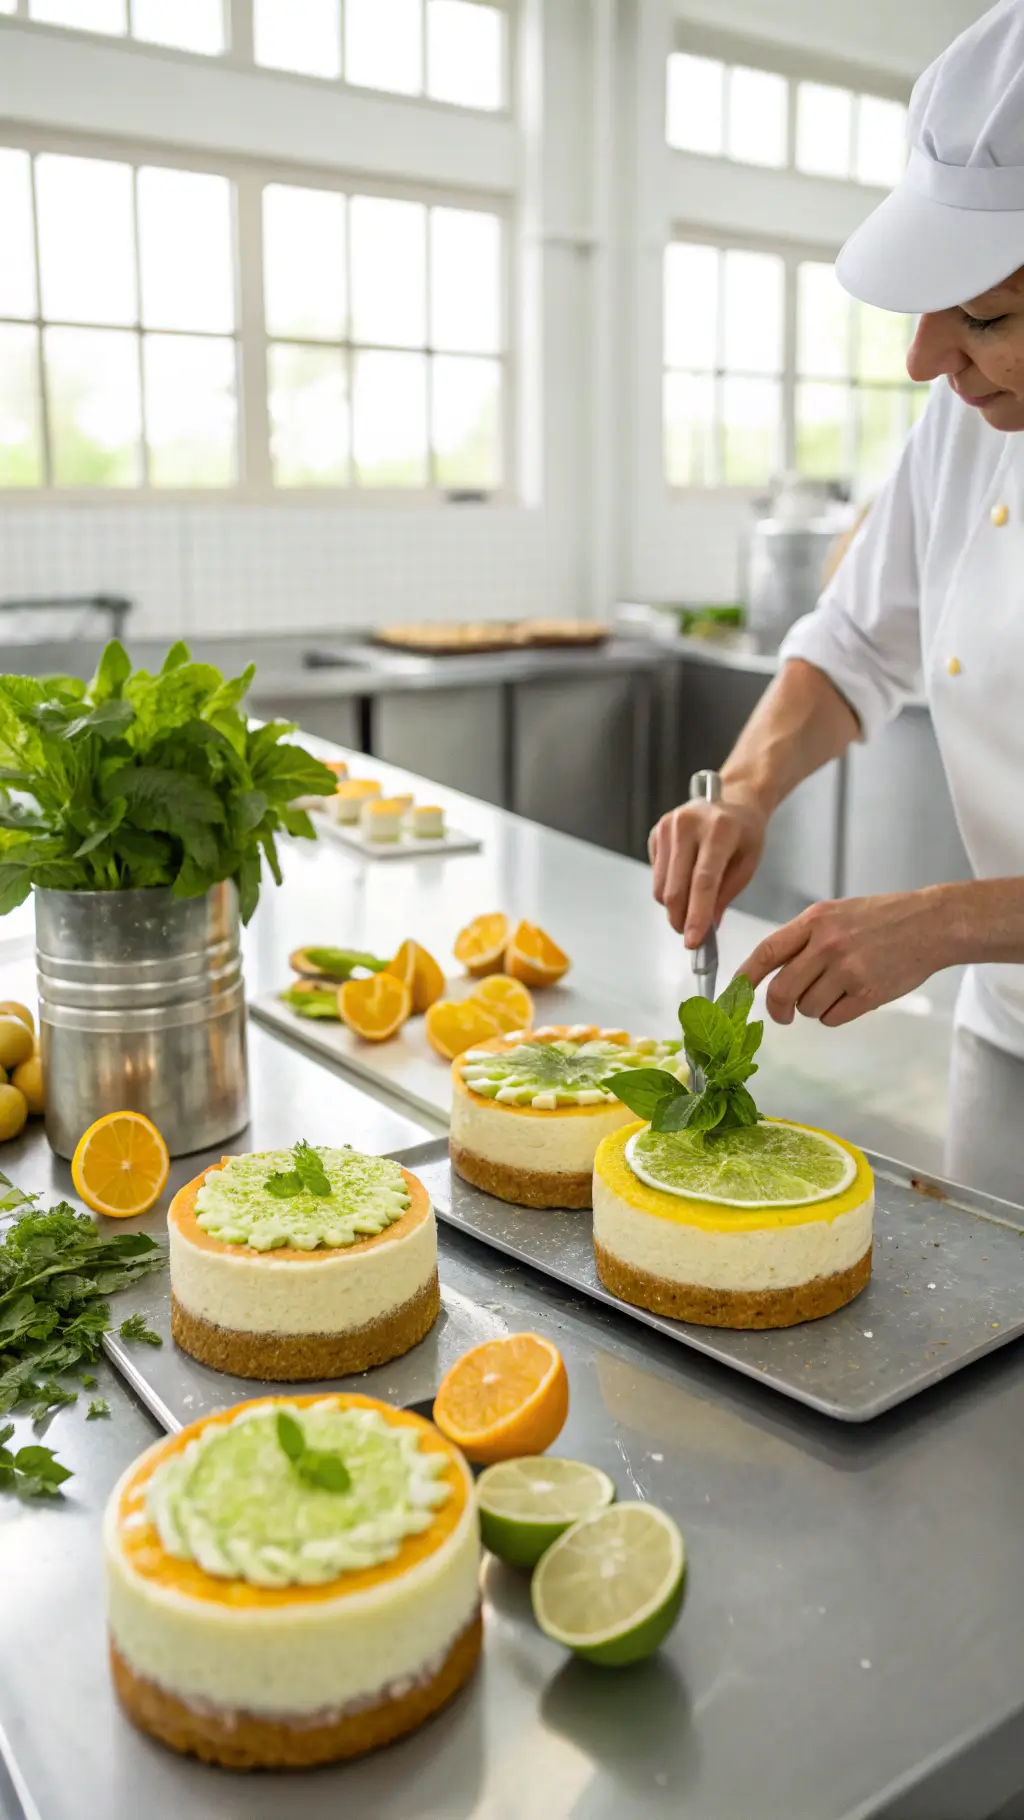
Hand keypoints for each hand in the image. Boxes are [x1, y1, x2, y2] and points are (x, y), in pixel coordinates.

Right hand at [649, 788, 766, 944]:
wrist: (734, 799)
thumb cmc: (745, 833)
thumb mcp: (748, 863)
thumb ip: (726, 895)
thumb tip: (707, 928)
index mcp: (720, 830)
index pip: (703, 881)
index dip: (697, 915)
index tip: (693, 942)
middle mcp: (688, 824)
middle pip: (676, 887)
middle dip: (681, 919)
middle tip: (691, 936)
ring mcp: (668, 826)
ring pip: (661, 886)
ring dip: (674, 907)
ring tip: (691, 908)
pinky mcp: (656, 832)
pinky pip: (655, 875)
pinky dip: (668, 888)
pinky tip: (685, 880)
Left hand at [738, 890, 953, 1027]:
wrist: (930, 924)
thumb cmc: (882, 918)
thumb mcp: (835, 913)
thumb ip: (803, 938)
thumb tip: (769, 970)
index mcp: (815, 921)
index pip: (766, 952)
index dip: (745, 977)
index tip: (734, 993)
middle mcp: (827, 945)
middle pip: (780, 991)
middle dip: (777, 1009)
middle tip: (782, 1014)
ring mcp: (848, 970)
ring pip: (807, 1008)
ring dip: (814, 1007)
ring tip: (837, 989)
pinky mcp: (868, 993)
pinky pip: (832, 1018)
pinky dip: (835, 1014)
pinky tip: (852, 997)